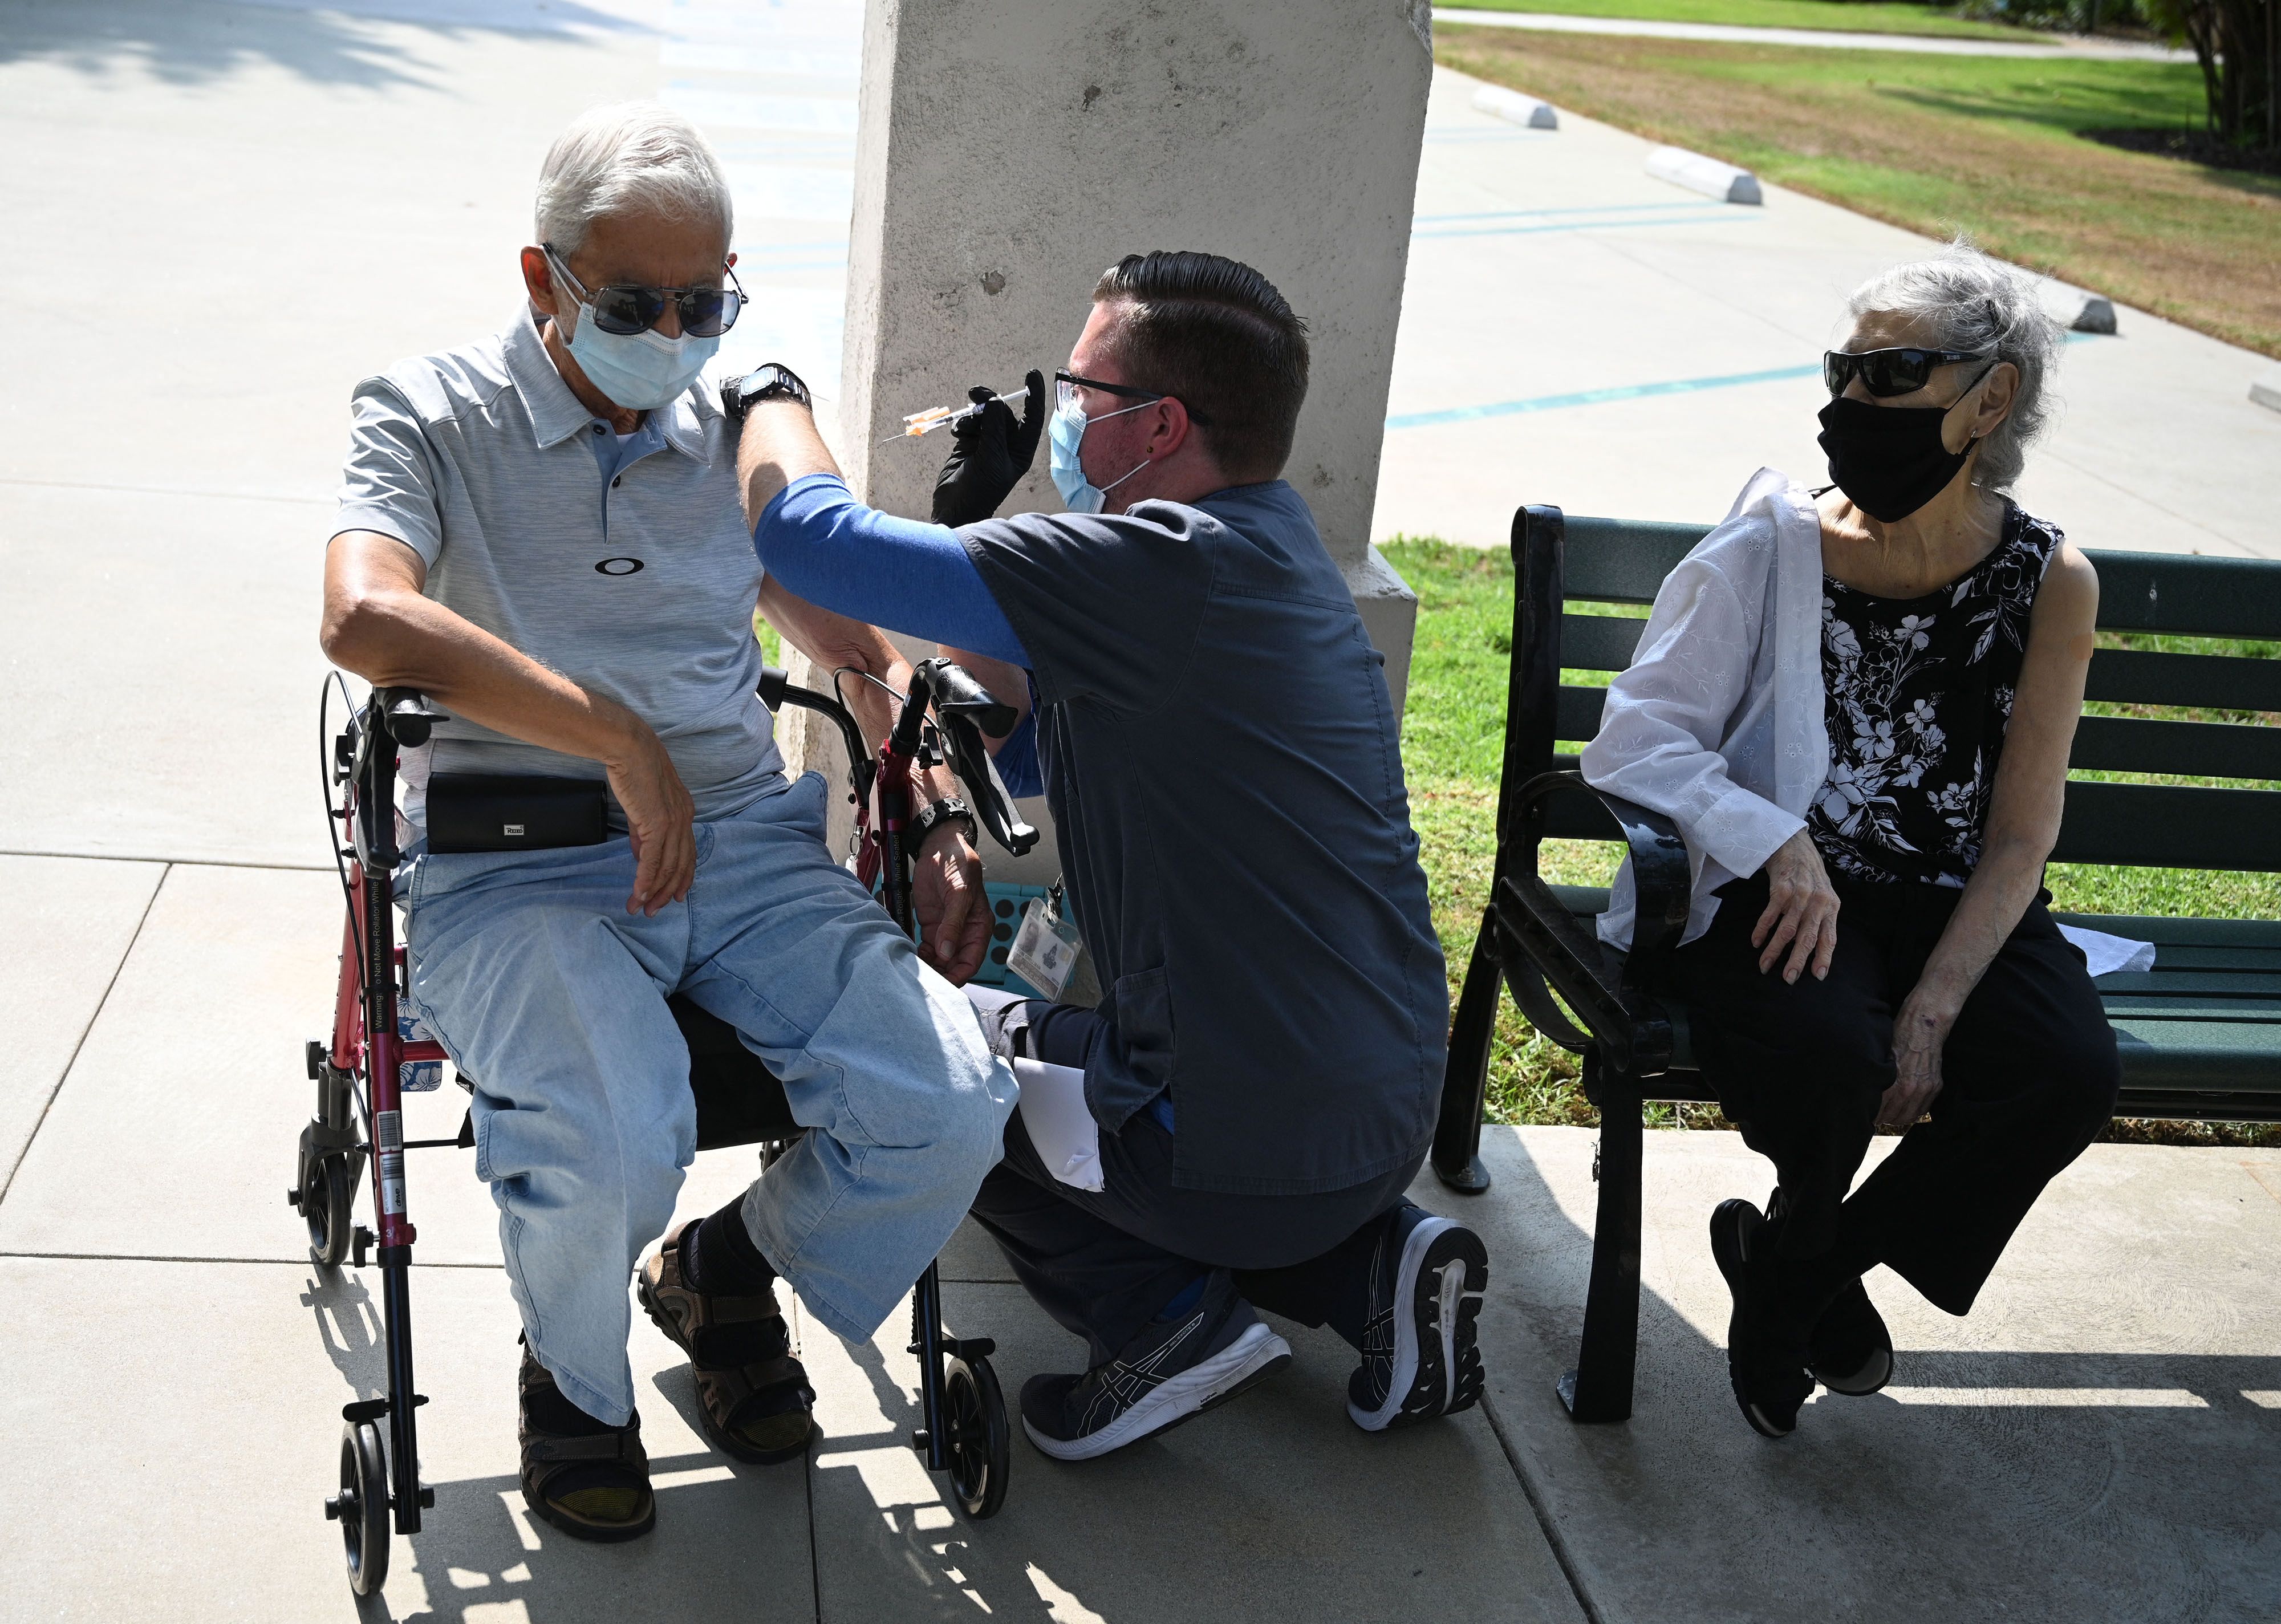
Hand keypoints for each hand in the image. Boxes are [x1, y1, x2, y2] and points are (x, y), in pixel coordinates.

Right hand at [600, 713, 694, 915]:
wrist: (629, 749)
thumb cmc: (634, 771)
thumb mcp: (643, 806)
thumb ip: (644, 833)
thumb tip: (641, 857)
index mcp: (685, 813)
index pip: (688, 854)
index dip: (682, 878)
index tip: (674, 897)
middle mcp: (684, 820)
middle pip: (681, 866)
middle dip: (667, 892)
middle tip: (653, 911)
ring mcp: (674, 822)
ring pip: (668, 867)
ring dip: (654, 892)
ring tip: (641, 908)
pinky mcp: (658, 823)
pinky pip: (653, 860)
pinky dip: (646, 880)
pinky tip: (639, 893)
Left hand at [912, 823, 989, 982]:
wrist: (939, 848)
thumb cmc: (959, 866)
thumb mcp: (960, 894)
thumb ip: (953, 924)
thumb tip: (946, 951)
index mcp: (979, 927)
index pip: (971, 960)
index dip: (959, 975)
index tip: (944, 983)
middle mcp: (964, 933)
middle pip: (954, 964)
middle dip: (941, 974)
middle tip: (923, 981)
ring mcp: (946, 931)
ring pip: (939, 960)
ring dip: (929, 967)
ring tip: (914, 971)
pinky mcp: (930, 926)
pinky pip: (926, 949)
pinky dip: (919, 956)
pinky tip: (909, 957)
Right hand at [929, 370, 1045, 526]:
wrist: (955, 507)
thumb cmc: (980, 489)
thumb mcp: (991, 456)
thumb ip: (993, 427)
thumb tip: (993, 401)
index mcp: (1021, 449)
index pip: (1032, 417)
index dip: (1034, 395)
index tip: (1032, 374)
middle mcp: (1006, 444)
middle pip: (1002, 411)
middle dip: (989, 401)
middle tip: (974, 392)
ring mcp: (987, 442)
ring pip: (983, 415)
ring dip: (972, 417)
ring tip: (963, 430)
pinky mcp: (968, 443)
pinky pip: (968, 423)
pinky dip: (963, 424)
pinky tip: (958, 434)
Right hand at [1752, 829, 1839, 982]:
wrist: (1794, 844)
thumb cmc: (1808, 875)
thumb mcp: (1823, 896)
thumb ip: (1822, 919)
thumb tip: (1817, 950)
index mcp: (1832, 906)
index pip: (1829, 937)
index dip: (1824, 957)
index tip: (1818, 976)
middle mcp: (1818, 902)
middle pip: (1807, 937)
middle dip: (1798, 960)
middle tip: (1789, 979)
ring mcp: (1799, 895)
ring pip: (1787, 929)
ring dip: (1775, 950)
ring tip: (1766, 966)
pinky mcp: (1781, 888)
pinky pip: (1770, 915)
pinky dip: (1762, 930)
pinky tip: (1756, 942)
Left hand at [1879, 991, 1953, 1127]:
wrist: (1923, 1026)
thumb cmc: (1897, 1038)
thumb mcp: (1880, 1059)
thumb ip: (1877, 1080)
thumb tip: (1866, 1095)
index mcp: (1894, 1083)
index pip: (1879, 1110)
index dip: (1871, 1115)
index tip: (1867, 1115)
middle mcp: (1910, 1089)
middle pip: (1893, 1117)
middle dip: (1883, 1118)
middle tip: (1876, 1117)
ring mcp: (1925, 1089)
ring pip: (1909, 1116)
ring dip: (1898, 1118)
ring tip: (1889, 1115)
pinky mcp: (1936, 1086)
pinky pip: (1923, 1109)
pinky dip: (1913, 1112)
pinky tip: (1905, 1109)